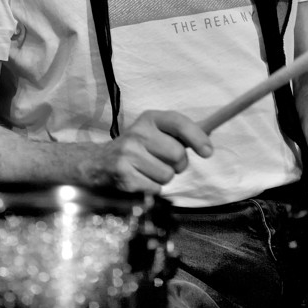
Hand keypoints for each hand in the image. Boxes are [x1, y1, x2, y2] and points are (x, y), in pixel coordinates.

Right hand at [89, 110, 212, 194]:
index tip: (208, 152)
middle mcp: (138, 133)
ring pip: (168, 175)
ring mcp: (128, 154)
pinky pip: (155, 189)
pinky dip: (152, 189)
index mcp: (149, 118)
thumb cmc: (137, 148)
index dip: (197, 136)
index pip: (178, 122)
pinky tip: (140, 180)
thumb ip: (178, 134)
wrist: (98, 163)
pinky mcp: (123, 176)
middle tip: (163, 162)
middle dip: (177, 164)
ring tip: (148, 171)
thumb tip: (207, 144)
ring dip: (163, 178)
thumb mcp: (153, 132)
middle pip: (178, 154)